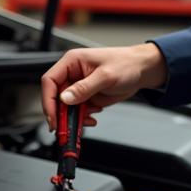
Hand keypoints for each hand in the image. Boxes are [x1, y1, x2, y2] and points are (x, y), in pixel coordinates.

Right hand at [40, 43, 167, 130]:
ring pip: (66, 107)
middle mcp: (73, 74)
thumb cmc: (127, 64)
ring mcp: (79, 87)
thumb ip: (84, 88)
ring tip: (85, 121)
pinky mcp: (87, 97)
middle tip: (64, 128)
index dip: (48, 100)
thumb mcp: (106, 76)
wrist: (142, 70)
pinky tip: (92, 118)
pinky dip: (83, 118)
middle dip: (60, 114)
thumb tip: (65, 98)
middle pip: (56, 97)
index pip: (50, 81)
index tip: (53, 116)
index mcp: (72, 62)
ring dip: (72, 118)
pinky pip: (78, 111)